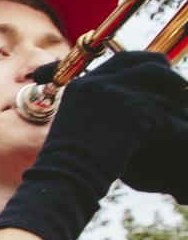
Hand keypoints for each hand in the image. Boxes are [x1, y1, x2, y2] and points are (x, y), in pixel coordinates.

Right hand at [0, 52, 187, 239]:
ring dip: (178, 97)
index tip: (159, 75)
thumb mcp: (76, 129)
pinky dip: (176, 126)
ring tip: (184, 113)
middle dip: (168, 75)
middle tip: (181, 91)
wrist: (63, 179)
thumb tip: (121, 110)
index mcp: (82, 85)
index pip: (121, 60)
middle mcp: (98, 83)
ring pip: (162, 82)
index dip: (145, 65)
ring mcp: (115, 94)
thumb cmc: (65, 166)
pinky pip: (166, 112)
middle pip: (147, 63)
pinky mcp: (133, 111)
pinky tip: (181, 135)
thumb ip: (96, 111)